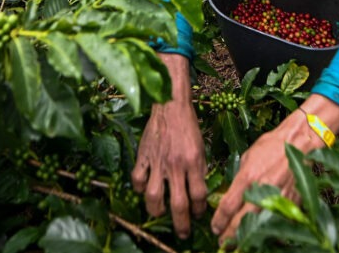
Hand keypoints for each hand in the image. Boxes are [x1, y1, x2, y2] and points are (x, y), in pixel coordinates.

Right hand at [131, 54, 207, 238]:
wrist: (170, 105)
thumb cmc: (188, 125)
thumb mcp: (201, 147)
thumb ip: (200, 169)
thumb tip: (200, 192)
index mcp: (193, 162)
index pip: (198, 196)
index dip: (200, 210)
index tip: (200, 215)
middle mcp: (175, 165)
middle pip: (178, 204)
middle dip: (182, 223)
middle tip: (184, 233)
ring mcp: (158, 162)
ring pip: (153, 197)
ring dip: (157, 210)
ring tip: (160, 213)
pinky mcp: (144, 156)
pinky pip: (138, 179)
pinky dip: (140, 188)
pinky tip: (144, 189)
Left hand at [211, 94, 338, 245]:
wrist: (300, 142)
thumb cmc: (272, 146)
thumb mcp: (248, 158)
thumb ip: (239, 178)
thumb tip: (231, 194)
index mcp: (248, 178)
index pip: (227, 207)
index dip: (219, 221)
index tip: (215, 228)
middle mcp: (261, 191)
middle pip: (241, 222)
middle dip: (230, 236)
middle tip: (223, 242)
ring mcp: (278, 199)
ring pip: (260, 227)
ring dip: (248, 237)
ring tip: (239, 244)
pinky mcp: (293, 203)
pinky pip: (278, 222)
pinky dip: (269, 230)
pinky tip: (262, 233)